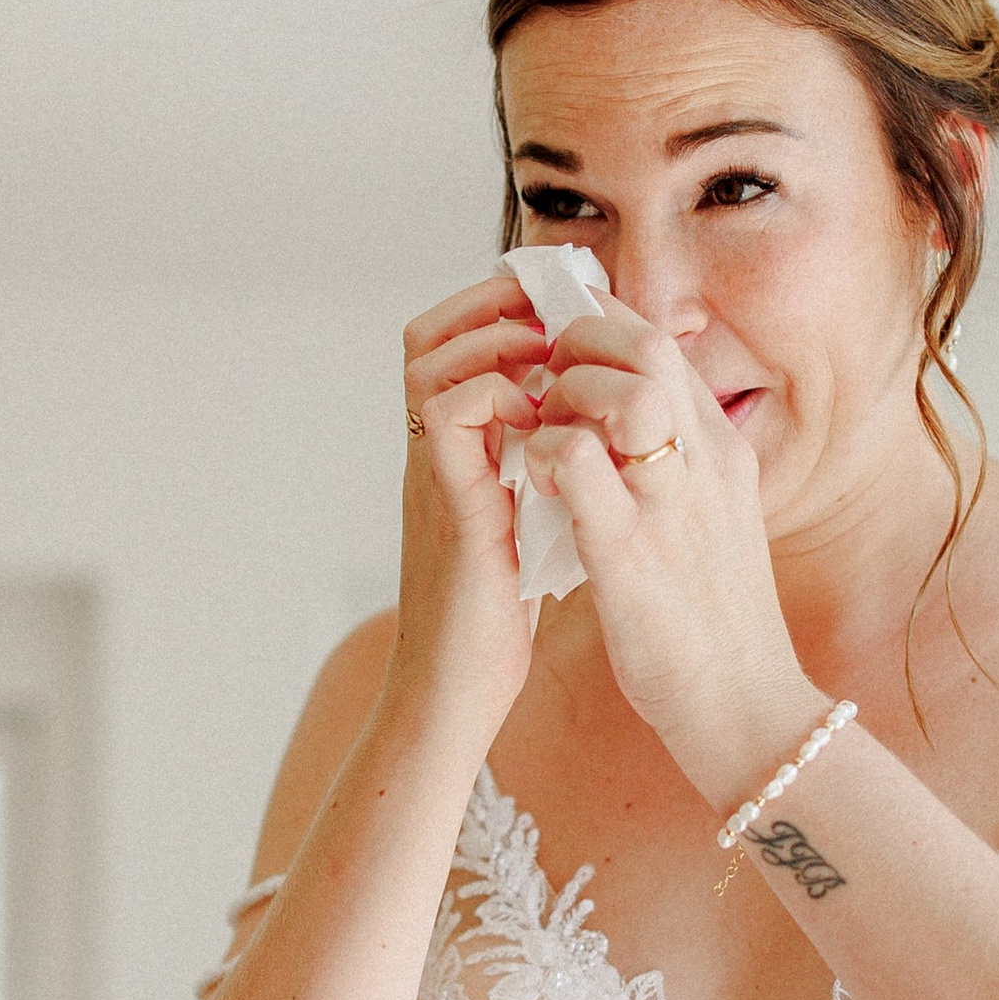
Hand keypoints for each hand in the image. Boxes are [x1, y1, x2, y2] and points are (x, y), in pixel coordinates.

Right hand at [385, 273, 550, 748]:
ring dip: (493, 342)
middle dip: (490, 306)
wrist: (456, 693)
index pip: (450, 348)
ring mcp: (432, 477)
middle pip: (426, 336)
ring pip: (428, 361)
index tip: (556, 309)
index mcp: (451, 455)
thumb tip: (572, 436)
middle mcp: (431, 456)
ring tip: (547, 357)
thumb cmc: (493, 620)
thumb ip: (527, 475)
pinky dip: (496, 394)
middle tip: (548, 310)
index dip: (497, 313)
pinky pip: (449, 414)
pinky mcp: (451, 505)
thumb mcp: (517, 525)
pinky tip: (541, 417)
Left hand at [521, 300, 817, 806]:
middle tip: (542, 382)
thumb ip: (680, 470)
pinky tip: (533, 480)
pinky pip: (579, 462)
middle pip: (648, 345)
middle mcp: (708, 463)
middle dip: (580, 342)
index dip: (602, 328)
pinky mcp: (632, 552)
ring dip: (565, 393)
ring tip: (541, 432)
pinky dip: (546, 452)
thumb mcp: (714, 523)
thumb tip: (628, 430)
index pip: (664, 345)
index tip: (562, 349)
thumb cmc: (717, 624)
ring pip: (623, 390)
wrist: (747, 707)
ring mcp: (674, 504)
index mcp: (724, 453)